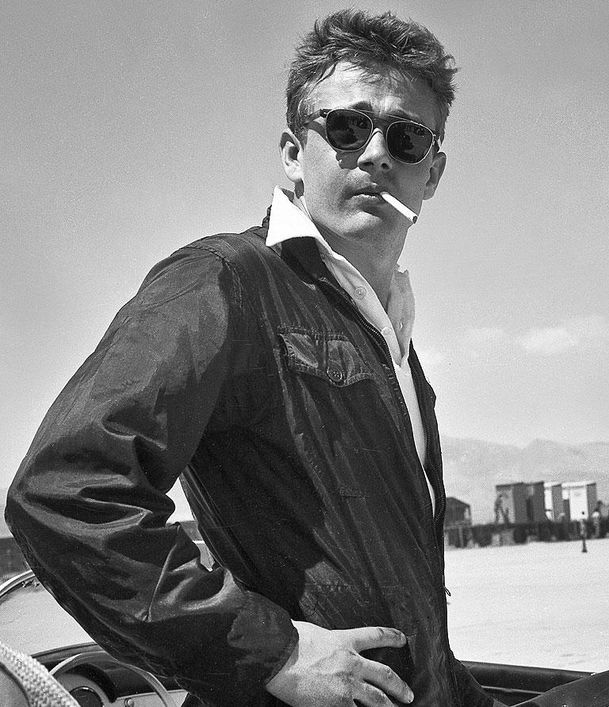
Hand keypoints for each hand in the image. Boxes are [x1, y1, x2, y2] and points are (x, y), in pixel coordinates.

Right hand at [265, 621, 413, 705]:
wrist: (279, 655)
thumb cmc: (291, 639)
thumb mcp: (315, 632)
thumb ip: (328, 641)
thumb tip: (327, 645)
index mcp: (345, 640)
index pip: (375, 636)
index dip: (391, 637)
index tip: (402, 639)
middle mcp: (351, 662)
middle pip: (385, 674)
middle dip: (399, 686)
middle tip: (409, 695)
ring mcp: (346, 685)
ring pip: (377, 700)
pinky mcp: (336, 704)